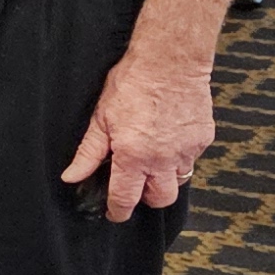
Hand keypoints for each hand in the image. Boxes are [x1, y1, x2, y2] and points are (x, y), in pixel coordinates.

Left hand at [61, 48, 214, 222]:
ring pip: (180, 180)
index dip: (118, 211)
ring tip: (153, 159)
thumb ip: (88, 153)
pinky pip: (192, 158)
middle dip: (147, 198)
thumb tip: (71, 177)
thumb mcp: (101, 119)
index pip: (126, 199)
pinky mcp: (203, 138)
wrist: (170, 61)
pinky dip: (180, 155)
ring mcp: (187, 150)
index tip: (115, 213)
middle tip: (137, 185)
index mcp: (134, 157)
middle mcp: (163, 159)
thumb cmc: (133, 83)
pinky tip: (169, 139)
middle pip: (161, 199)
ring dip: (166, 176)